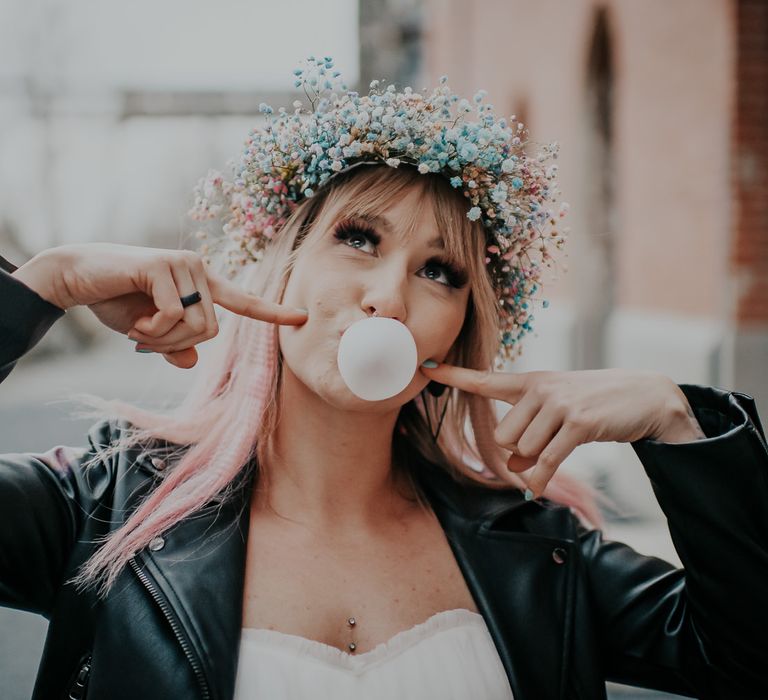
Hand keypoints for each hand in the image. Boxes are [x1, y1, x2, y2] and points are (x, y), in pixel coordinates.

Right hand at [17, 243, 307, 368]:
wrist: (76, 278)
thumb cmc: (116, 302)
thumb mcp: (149, 333)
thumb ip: (173, 346)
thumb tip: (191, 363)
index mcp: (203, 284)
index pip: (244, 301)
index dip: (272, 312)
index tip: (301, 318)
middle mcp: (200, 269)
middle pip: (212, 332)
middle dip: (178, 344)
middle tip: (148, 338)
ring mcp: (184, 264)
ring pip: (197, 326)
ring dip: (165, 340)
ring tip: (141, 328)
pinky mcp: (164, 265)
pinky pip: (175, 316)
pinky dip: (154, 331)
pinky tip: (136, 323)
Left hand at [419, 363, 704, 498]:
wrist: (645, 396)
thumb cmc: (593, 404)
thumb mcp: (557, 412)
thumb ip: (529, 435)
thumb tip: (516, 469)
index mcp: (531, 382)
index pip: (485, 380)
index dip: (454, 375)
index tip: (426, 366)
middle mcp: (540, 389)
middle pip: (503, 437)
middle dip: (518, 452)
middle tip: (544, 447)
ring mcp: (559, 405)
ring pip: (523, 450)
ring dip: (536, 462)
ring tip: (559, 449)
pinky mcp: (578, 423)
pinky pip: (546, 461)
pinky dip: (540, 479)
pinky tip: (538, 490)